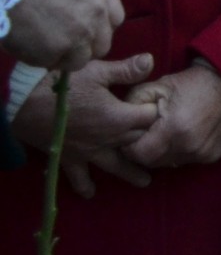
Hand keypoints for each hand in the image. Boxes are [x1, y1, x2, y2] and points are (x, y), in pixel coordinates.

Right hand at [4, 0, 123, 69]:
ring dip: (68, 57)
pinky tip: (35, 50)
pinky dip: (49, 62)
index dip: (100, 28)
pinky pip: (60, 65)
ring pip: (84, 59)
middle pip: (103, 43)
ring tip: (48, 48)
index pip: (116, 19)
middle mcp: (97, 11)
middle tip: (66, 44)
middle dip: (87, 46)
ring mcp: (80, 32)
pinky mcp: (60, 49)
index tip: (86, 30)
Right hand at [11, 52, 158, 196]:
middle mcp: (108, 139)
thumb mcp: (96, 71)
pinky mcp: (68, 157)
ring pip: (115, 165)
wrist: (24, 104)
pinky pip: (78, 176)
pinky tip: (90, 193)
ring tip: (145, 182)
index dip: (157, 112)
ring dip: (130, 173)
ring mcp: (89, 151)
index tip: (161, 109)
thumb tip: (152, 61)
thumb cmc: (62, 84)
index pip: (150, 118)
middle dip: (149, 141)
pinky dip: (84, 185)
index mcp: (120, 117)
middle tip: (163, 147)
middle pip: (137, 142)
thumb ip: (126, 70)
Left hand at [120, 61, 220, 171]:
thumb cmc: (191, 83)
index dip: (130, 147)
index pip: (138, 154)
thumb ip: (132, 102)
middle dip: (143, 151)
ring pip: (167, 164)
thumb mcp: (158, 86)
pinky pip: (184, 161)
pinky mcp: (211, 157)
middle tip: (145, 134)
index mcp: (174, 128)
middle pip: (151, 162)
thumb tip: (118, 121)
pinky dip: (178, 152)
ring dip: (161, 153)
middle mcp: (189, 146)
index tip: (131, 135)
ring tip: (163, 134)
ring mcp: (202, 153)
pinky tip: (181, 136)